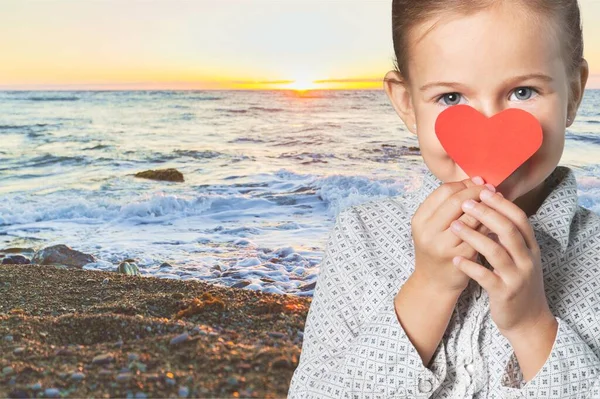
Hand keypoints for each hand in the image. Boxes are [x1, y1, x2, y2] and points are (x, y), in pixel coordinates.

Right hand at [411, 175, 496, 293]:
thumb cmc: (437, 250)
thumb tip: (476, 181)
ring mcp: (443, 244)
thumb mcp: (432, 227)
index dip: (464, 184)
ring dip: (487, 207)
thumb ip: (447, 207)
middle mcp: (428, 231)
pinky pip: (480, 234)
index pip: (444, 191)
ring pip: (470, 216)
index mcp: (419, 219)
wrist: (433, 283)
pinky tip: (498, 221)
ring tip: (497, 202)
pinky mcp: (460, 256)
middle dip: (477, 192)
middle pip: (456, 201)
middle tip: (491, 189)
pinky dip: (490, 224)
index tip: (478, 182)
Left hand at [449, 187, 552, 335]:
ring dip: (473, 236)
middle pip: (508, 230)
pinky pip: (486, 277)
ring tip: (454, 226)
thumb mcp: (518, 256)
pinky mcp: (505, 293)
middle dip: (486, 214)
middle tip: (465, 203)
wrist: (527, 319)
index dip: (501, 203)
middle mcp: (526, 259)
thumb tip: (490, 206)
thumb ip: (508, 235)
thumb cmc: (516, 281)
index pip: (518, 218)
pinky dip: (470, 266)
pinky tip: (456, 258)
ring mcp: (516, 277)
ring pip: (496, 252)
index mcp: (529, 247)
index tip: (482, 190)